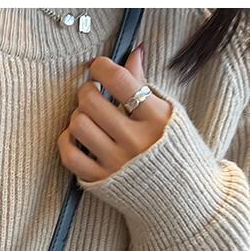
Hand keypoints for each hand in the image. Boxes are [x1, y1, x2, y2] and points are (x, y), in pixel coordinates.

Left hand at [58, 48, 172, 185]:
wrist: (183, 199)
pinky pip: (70, 155)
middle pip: (91, 101)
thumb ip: (145, 83)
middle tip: (93, 93)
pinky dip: (67, 140)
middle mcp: (136, 141)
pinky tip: (77, 135)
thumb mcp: (169, 113)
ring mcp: (117, 163)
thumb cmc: (175, 149)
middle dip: (87, 90)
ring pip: (78, 125)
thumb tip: (133, 52)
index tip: (99, 67)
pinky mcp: (102, 181)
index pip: (120, 81)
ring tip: (89, 116)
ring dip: (78, 115)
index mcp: (156, 119)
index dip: (102, 67)